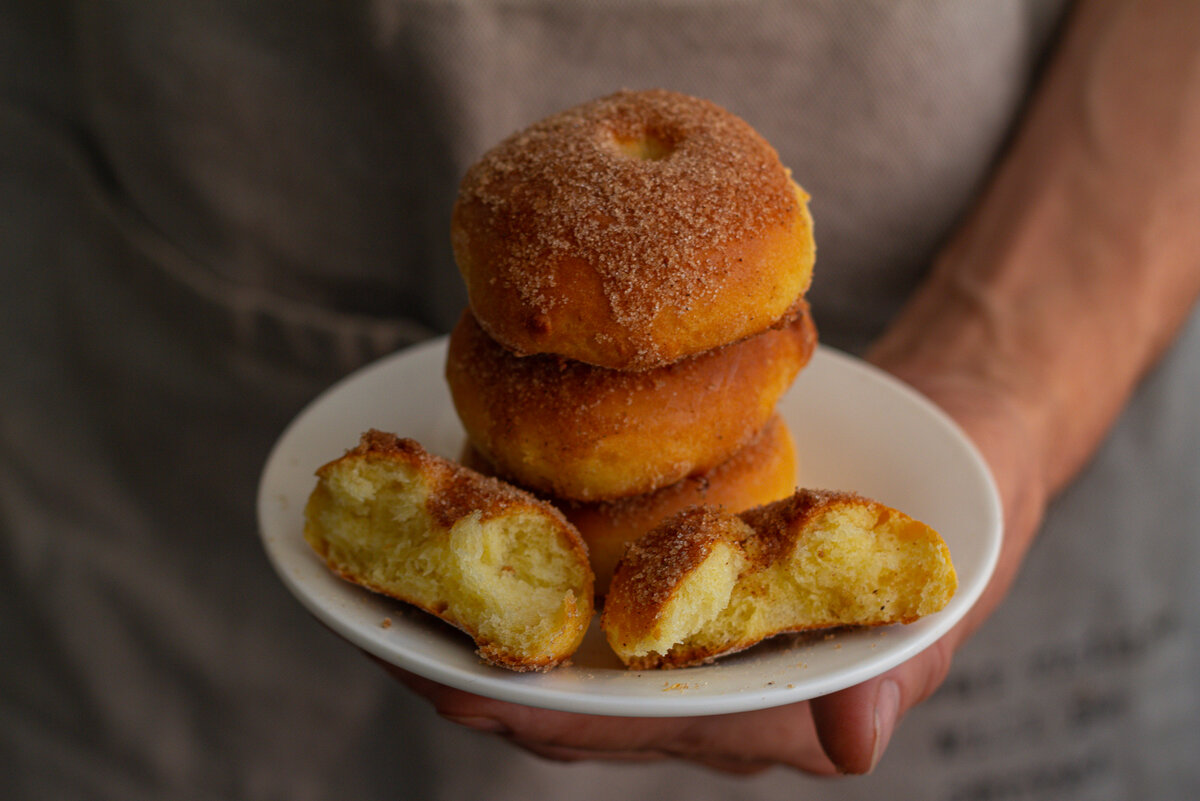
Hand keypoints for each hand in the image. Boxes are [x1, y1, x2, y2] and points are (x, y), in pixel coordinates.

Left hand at [379, 370, 1048, 774]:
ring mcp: (665, 612)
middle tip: (375, 612)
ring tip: (381, 559)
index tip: (445, 680)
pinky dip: (510, 539)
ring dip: (466, 602)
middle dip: (465, 661)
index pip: (615, 728)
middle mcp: (687, 673)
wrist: (950, 447)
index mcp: (740, 707)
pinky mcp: (657, 547)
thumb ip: (895, 673)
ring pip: (545, 630)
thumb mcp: (934, 607)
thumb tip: (855, 746)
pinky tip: (458, 491)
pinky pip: (568, 558)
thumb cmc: (949, 539)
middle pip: (552, 691)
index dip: (528, 713)